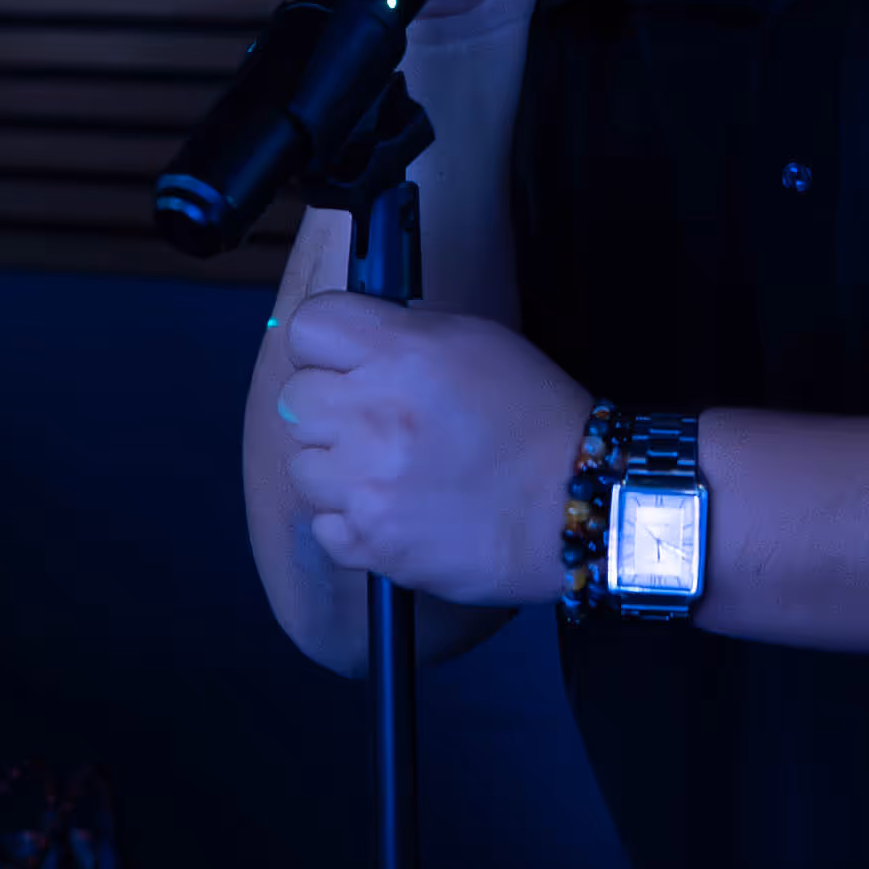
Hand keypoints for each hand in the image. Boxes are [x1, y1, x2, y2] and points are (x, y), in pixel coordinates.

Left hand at [269, 293, 593, 608]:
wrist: (574, 506)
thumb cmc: (535, 421)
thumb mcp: (478, 341)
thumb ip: (404, 334)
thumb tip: (352, 339)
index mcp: (401, 355)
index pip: (308, 326)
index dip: (323, 342)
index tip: (341, 358)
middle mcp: (373, 416)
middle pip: (294, 397)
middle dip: (328, 405)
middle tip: (372, 419)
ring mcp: (367, 485)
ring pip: (302, 464)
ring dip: (337, 466)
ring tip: (390, 469)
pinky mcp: (371, 542)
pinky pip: (323, 524)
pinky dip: (351, 519)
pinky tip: (395, 508)